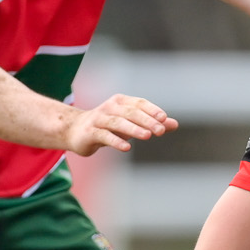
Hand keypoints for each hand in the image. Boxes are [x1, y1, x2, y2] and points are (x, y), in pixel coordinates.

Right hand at [62, 95, 177, 155]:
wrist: (75, 130)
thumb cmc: (108, 126)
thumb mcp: (131, 123)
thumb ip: (152, 123)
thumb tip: (174, 124)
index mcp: (121, 102)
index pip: (139, 103)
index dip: (152, 110)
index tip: (164, 119)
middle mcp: (110, 108)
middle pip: (131, 112)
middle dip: (147, 121)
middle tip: (160, 131)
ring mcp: (98, 119)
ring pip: (118, 122)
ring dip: (134, 129)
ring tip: (148, 136)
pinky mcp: (89, 132)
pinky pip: (104, 136)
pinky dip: (116, 141)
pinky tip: (127, 148)